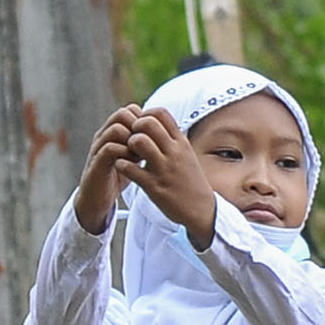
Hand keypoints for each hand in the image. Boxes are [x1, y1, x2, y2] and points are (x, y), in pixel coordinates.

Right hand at [69, 110, 143, 231]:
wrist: (98, 198)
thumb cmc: (119, 176)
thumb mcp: (135, 156)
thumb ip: (144, 143)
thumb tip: (165, 134)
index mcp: (114, 131)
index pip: (130, 109)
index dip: (144, 119)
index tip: (154, 136)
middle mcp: (104, 135)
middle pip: (122, 114)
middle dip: (139, 128)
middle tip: (149, 145)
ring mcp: (98, 147)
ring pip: (116, 129)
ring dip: (132, 140)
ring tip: (142, 155)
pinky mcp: (96, 163)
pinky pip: (109, 149)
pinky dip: (124, 154)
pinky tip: (134, 164)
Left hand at [117, 107, 218, 239]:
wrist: (202, 210)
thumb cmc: (190, 181)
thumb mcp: (187, 155)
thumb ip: (172, 139)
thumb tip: (156, 122)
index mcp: (181, 143)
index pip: (160, 113)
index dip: (145, 115)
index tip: (141, 128)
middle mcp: (174, 153)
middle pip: (147, 123)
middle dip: (134, 127)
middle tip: (132, 140)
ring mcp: (164, 170)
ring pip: (138, 141)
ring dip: (127, 145)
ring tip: (130, 154)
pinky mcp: (154, 187)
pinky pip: (130, 168)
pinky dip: (122, 165)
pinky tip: (126, 168)